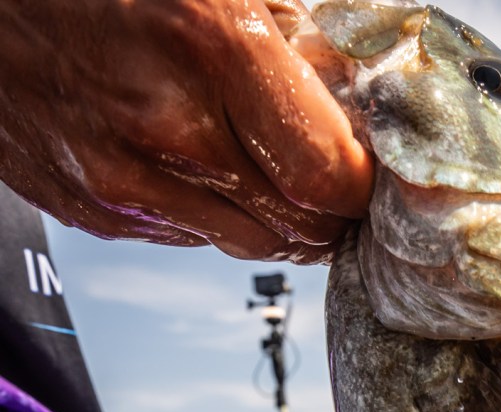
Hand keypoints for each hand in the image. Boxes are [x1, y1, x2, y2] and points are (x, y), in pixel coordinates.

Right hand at [0, 0, 372, 263]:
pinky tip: (212, 172)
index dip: (360, 188)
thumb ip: (301, 36)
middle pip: (297, 226)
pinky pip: (189, 238)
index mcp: (213, 50)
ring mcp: (122, 177)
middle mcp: (167, 128)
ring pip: (249, 245)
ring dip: (281, 225)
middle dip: (331, 214)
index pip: (327, 176)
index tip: (368, 176)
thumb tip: (356, 92)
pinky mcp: (91, 206)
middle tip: (338, 189)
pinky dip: (218, 217)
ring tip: (285, 184)